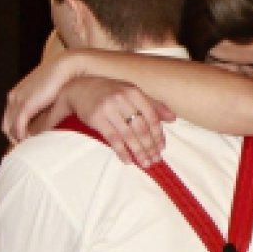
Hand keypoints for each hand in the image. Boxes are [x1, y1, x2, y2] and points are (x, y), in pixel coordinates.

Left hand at [3, 52, 90, 144]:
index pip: (9, 118)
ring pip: (11, 127)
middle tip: (26, 148)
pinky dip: (22, 136)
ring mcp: (18, 101)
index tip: (26, 141)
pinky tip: (30, 142)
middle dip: (14, 138)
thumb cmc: (61, 79)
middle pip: (6, 124)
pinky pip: (18, 126)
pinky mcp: (26, 105)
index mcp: (17, 94)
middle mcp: (13, 97)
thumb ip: (43, 103)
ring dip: (19, 139)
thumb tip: (48, 115)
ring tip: (30, 148)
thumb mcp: (48, 92)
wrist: (65, 68)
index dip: (15, 131)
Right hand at [55, 77, 174, 165]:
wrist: (79, 88)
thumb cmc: (110, 92)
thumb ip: (152, 105)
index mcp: (134, 92)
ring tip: (145, 163)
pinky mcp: (96, 118)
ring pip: (128, 135)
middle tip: (155, 160)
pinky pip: (113, 139)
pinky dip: (122, 151)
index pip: (152, 117)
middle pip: (141, 128)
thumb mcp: (131, 93)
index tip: (162, 148)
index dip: (158, 134)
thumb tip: (173, 118)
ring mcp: (108, 109)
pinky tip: (128, 160)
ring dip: (138, 152)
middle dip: (150, 146)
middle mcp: (122, 99)